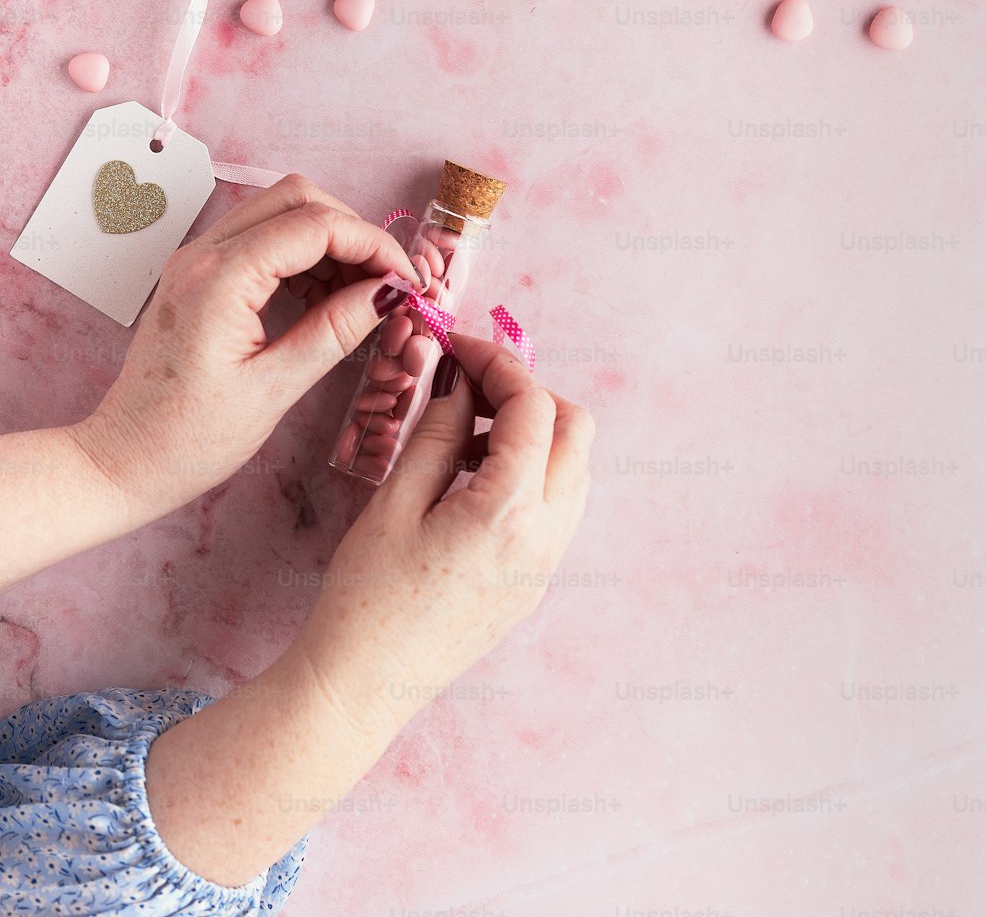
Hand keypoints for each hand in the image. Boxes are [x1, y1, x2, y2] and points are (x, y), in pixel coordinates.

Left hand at [78, 175, 419, 515]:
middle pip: (298, 198)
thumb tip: (389, 292)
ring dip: (330, 240)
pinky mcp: (200, 275)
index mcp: (219, 279)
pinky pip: (262, 238)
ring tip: (362, 295)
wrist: (122, 461)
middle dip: (354, 231)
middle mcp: (203, 254)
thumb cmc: (187, 439)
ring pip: (281, 211)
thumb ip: (335, 330)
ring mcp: (197, 260)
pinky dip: (304, 254)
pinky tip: (327, 298)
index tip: (409, 279)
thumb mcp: (274, 389)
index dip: (374, 244)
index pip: (316, 226)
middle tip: (389, 280)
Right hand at [143, 335, 594, 886]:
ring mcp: (546, 563)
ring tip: (464, 433)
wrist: (364, 686)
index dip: (498, 363)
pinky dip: (530, 471)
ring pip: (572, 467)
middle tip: (470, 384)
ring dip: (532, 432)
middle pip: (574, 429)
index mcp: (509, 511)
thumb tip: (462, 384)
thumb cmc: (365, 597)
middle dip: (528, 393)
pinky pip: (557, 504)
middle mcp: (545, 537)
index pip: (532, 407)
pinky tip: (472, 476)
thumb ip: (440, 432)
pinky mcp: (535, 581)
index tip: (460, 346)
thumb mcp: (396, 501)